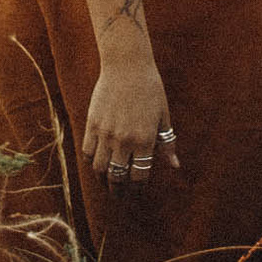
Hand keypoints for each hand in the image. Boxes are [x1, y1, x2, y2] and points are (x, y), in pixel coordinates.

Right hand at [83, 30, 178, 190]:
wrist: (126, 65)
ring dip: (103, 180)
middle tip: (120, 197)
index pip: (138, 177)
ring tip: (107, 184)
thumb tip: (174, 166)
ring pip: (99, 168)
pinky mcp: (92, 124)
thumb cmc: (150, 88)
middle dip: (118, 191)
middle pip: (117, 177)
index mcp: (145, 140)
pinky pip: (87, 151)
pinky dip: (91, 162)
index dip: (137, 190)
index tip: (137, 194)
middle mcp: (124, 140)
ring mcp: (106, 133)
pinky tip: (96, 164)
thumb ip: (167, 143)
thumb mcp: (163, 115)